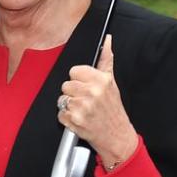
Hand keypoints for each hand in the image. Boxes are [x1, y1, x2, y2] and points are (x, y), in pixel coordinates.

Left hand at [58, 37, 137, 168]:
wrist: (116, 136)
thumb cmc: (113, 110)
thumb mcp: (112, 83)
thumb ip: (106, 60)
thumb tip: (107, 40)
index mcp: (100, 81)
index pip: (75, 71)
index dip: (79, 79)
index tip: (86, 86)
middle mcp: (91, 93)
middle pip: (66, 85)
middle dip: (73, 93)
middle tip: (85, 100)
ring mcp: (81, 107)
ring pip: (61, 99)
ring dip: (69, 106)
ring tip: (82, 110)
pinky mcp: (73, 121)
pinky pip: (59, 114)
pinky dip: (66, 118)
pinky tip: (78, 119)